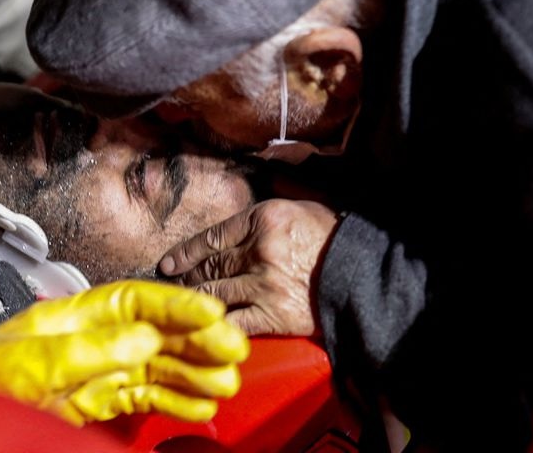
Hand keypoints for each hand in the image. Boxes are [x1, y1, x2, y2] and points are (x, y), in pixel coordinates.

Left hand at [0, 280, 248, 425]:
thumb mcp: (31, 360)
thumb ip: (88, 349)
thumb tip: (145, 339)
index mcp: (78, 314)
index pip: (138, 301)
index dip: (177, 305)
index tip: (213, 314)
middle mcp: (96, 338)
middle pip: (157, 333)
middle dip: (197, 340)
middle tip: (234, 351)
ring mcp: (100, 372)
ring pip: (158, 367)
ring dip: (194, 374)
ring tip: (226, 384)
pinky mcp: (100, 403)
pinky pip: (145, 399)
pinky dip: (175, 403)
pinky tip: (201, 407)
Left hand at [159, 199, 338, 335]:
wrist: (364, 274)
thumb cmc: (334, 237)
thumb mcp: (300, 205)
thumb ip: (267, 207)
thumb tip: (244, 205)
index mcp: (263, 219)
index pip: (211, 237)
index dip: (185, 252)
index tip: (168, 264)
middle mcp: (258, 250)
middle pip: (210, 266)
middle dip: (188, 278)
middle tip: (174, 286)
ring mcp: (263, 285)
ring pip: (214, 293)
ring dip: (196, 300)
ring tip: (185, 305)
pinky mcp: (272, 315)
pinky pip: (234, 321)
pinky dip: (216, 325)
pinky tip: (204, 327)